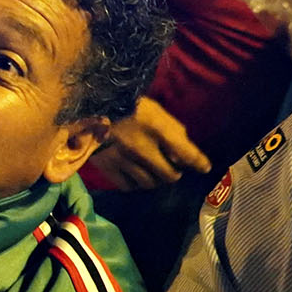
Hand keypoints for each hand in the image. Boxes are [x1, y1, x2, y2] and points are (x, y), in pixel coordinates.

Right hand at [83, 95, 211, 190]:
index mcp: (156, 126)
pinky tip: (133, 174)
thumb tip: (185, 153)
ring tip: (151, 171)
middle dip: (173, 172)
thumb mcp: (153, 109)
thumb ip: (171, 130)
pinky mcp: (107, 167)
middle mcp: (142, 147)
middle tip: (170, 167)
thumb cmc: (124, 104)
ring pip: (149, 183)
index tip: (203, 167)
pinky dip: (134, 183)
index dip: (199, 163)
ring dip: (154, 179)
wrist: (87, 105)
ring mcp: (123, 159)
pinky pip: (129, 186)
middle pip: (169, 175)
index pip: (186, 153)